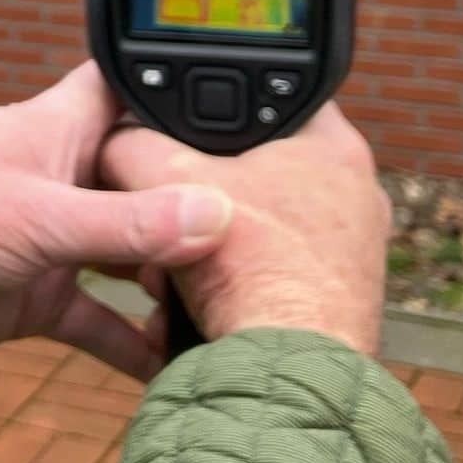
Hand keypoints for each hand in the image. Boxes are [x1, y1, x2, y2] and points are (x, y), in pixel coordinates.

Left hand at [0, 63, 233, 379]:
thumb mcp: (41, 217)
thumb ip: (129, 223)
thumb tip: (217, 214)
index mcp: (53, 128)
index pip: (122, 91)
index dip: (172, 92)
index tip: (237, 108)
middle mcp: (57, 175)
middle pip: (141, 178)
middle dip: (192, 202)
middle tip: (258, 233)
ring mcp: (47, 236)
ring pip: (127, 252)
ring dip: (168, 276)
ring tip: (232, 299)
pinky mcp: (33, 293)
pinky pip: (98, 317)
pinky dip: (132, 340)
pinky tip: (176, 362)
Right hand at [99, 101, 388, 355]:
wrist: (287, 371)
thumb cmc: (250, 267)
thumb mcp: (158, 177)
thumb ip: (126, 142)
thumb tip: (107, 141)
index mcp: (331, 143)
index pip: (262, 91)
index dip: (208, 103)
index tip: (173, 128)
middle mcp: (355, 191)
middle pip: (250, 168)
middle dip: (195, 194)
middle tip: (165, 211)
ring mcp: (353, 248)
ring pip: (254, 224)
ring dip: (204, 243)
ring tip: (175, 270)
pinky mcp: (338, 295)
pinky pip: (270, 269)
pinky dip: (231, 279)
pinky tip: (198, 301)